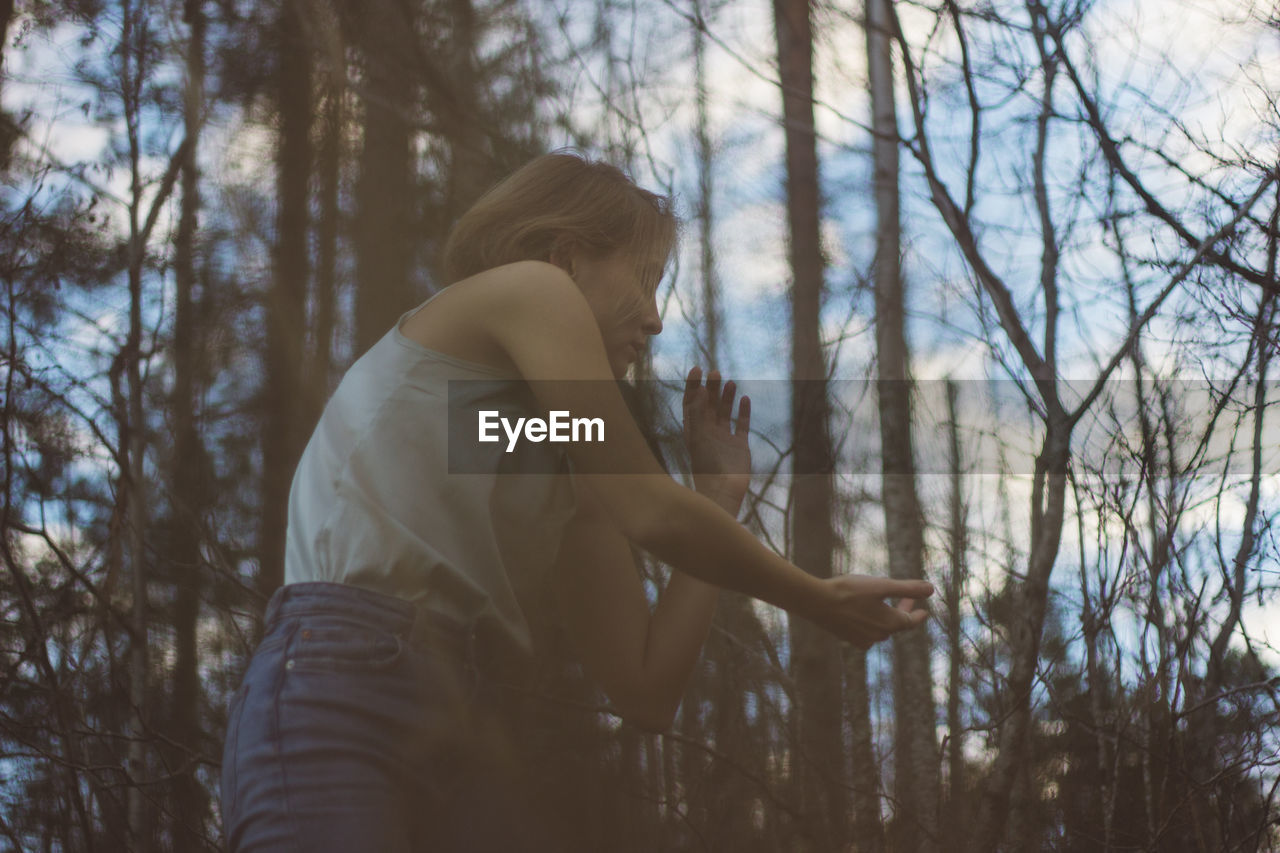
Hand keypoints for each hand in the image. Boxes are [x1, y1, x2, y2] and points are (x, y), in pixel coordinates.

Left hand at [683, 367, 750, 510]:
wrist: (724, 490)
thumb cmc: (706, 465)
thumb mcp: (698, 436)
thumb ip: (697, 413)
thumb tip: (698, 389)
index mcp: (693, 431)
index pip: (691, 403)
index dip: (692, 386)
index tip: (697, 369)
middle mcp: (707, 433)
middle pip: (708, 405)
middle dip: (710, 388)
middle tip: (715, 372)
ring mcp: (724, 439)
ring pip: (724, 412)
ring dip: (726, 397)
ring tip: (729, 381)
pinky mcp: (739, 447)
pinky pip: (741, 425)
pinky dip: (743, 412)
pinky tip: (745, 398)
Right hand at [808, 575, 933, 648]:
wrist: (817, 602)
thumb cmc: (850, 591)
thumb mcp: (882, 585)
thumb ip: (907, 588)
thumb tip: (931, 589)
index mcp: (889, 624)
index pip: (910, 622)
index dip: (918, 615)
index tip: (924, 610)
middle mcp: (878, 635)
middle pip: (896, 624)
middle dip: (902, 611)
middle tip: (906, 600)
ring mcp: (862, 639)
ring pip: (880, 629)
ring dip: (885, 616)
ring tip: (882, 603)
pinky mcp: (848, 638)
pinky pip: (866, 633)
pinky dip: (870, 622)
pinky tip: (863, 614)